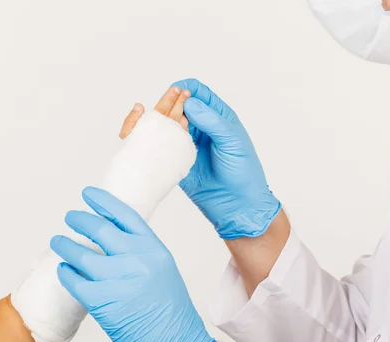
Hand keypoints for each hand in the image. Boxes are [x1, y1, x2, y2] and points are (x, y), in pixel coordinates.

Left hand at [51, 187, 216, 341]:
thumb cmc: (171, 311)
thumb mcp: (162, 270)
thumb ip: (140, 253)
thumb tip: (112, 240)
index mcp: (154, 248)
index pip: (124, 214)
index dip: (103, 201)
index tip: (88, 194)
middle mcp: (136, 259)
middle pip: (99, 229)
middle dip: (80, 219)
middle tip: (70, 216)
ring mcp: (118, 280)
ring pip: (81, 254)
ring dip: (65, 245)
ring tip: (58, 241)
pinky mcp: (102, 302)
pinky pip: (75, 281)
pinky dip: (66, 273)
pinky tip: (63, 270)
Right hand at [121, 80, 280, 239]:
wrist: (236, 205)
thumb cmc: (242, 171)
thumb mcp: (232, 141)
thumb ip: (211, 121)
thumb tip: (189, 103)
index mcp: (217, 116)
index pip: (198, 92)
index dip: (185, 89)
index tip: (176, 92)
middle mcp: (201, 126)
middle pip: (178, 105)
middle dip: (168, 104)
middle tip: (165, 112)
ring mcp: (187, 142)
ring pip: (167, 123)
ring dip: (158, 121)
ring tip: (155, 124)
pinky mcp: (176, 159)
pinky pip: (161, 145)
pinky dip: (153, 139)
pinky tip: (147, 139)